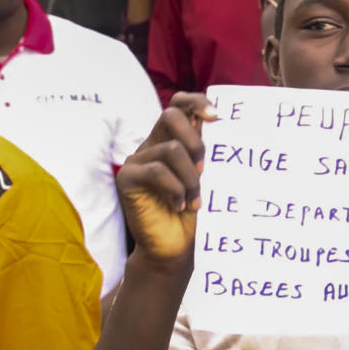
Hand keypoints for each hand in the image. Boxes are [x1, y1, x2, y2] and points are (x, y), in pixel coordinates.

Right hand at [116, 92, 217, 267]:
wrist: (174, 247)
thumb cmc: (194, 211)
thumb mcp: (206, 176)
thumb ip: (207, 151)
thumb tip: (222, 124)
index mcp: (172, 138)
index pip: (179, 104)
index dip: (196, 102)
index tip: (216, 116)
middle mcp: (153, 144)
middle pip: (171, 116)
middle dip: (195, 140)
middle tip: (205, 170)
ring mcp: (137, 159)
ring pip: (170, 149)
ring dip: (190, 177)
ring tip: (195, 200)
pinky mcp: (126, 178)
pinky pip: (156, 171)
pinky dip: (175, 189)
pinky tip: (180, 206)